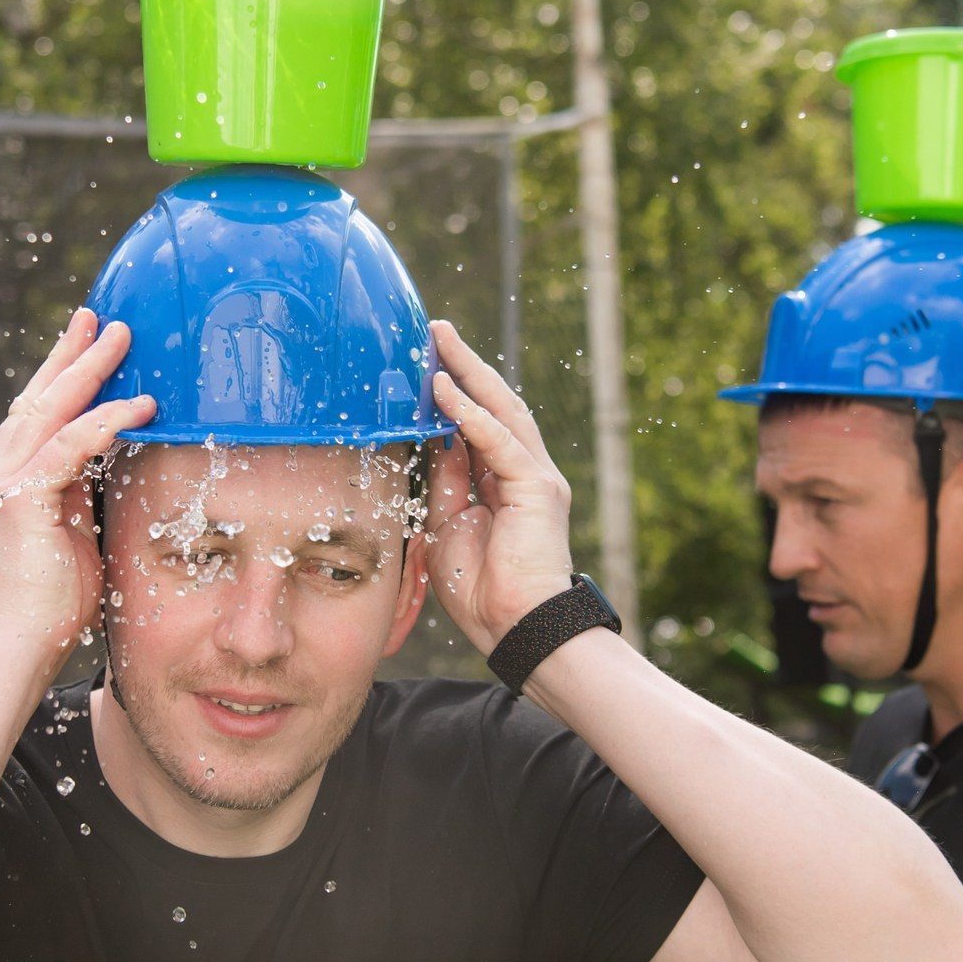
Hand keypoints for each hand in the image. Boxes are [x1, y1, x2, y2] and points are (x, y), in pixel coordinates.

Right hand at [0, 308, 153, 669]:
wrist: (12, 655)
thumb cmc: (47, 614)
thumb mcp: (70, 543)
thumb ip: (79, 503)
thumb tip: (107, 470)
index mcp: (1, 489)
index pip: (33, 423)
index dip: (60, 383)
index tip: (84, 349)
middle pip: (34, 402)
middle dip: (69, 357)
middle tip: (97, 318)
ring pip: (47, 412)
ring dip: (88, 371)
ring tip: (122, 337)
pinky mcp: (16, 502)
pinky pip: (67, 448)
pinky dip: (104, 422)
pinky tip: (138, 406)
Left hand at [424, 319, 577, 653]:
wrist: (515, 628)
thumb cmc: (483, 591)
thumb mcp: (447, 528)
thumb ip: (444, 484)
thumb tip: (434, 443)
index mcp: (505, 484)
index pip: (479, 425)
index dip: (453, 393)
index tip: (425, 364)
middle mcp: (525, 473)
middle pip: (495, 405)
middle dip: (465, 367)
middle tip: (436, 332)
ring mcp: (535, 479)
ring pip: (502, 411)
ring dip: (469, 374)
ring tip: (441, 342)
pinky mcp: (536, 489)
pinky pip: (499, 442)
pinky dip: (470, 415)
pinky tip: (444, 391)